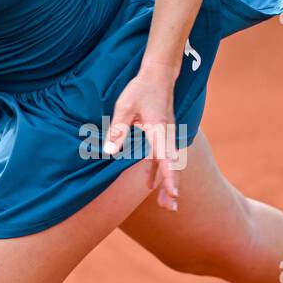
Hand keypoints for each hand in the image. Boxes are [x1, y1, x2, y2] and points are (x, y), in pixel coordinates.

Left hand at [102, 65, 182, 210]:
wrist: (158, 74)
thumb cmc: (140, 89)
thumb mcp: (124, 108)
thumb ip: (117, 131)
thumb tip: (108, 152)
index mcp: (159, 131)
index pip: (166, 159)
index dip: (169, 178)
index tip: (173, 195)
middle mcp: (168, 136)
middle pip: (173, 166)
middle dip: (171, 187)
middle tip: (171, 208)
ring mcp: (168, 135)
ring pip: (170, 164)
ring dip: (167, 183)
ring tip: (166, 205)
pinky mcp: (163, 134)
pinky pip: (163, 157)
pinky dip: (159, 171)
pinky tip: (151, 184)